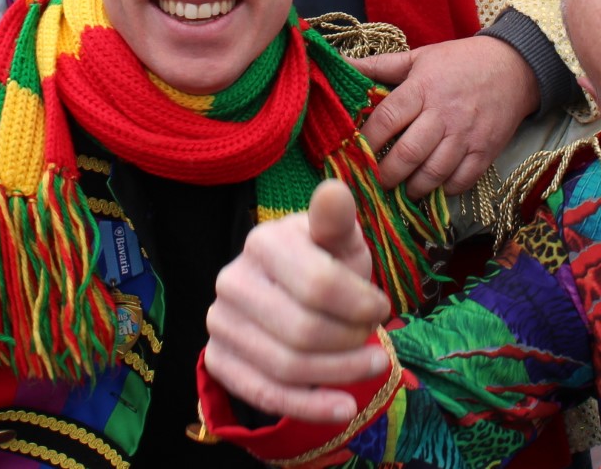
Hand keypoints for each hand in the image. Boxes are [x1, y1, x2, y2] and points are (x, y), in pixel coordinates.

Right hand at [203, 180, 393, 422]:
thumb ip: (337, 221)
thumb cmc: (325, 263)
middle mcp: (231, 280)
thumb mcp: (340, 240)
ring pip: (286, 366)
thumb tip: (334, 191)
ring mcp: (219, 322)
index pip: (319, 284)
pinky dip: (307, 407)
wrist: (291, 293)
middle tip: (376, 341)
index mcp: (263, 242)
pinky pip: (262, 394)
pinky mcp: (217, 359)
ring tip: (373, 367)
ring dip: (339, 375)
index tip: (383, 308)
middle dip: (352, 342)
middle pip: (303, 330)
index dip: (361, 305)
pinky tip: (342, 409)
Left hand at [356, 36, 538, 196]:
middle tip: (374, 181)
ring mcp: (466, 135)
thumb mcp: (418, 57)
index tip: (354, 153)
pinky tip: (432, 187)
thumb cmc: (460, 61)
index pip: (387, 119)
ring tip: (402, 189)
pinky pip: (461, 180)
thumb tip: (341, 62)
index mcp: (422, 88)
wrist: (515, 66)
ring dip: (412, 187)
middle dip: (386, 174)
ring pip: (433, 172)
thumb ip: (378, 66)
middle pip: (407, 153)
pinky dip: (443, 189)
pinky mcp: (485, 151)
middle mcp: (442, 114)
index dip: (367, 141)